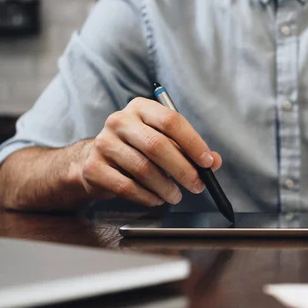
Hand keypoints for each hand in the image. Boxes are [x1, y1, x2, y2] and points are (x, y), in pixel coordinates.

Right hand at [79, 97, 221, 205]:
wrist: (93, 159)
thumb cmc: (136, 148)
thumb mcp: (162, 141)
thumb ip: (189, 149)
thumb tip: (214, 162)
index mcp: (141, 108)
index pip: (171, 120)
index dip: (193, 142)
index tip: (207, 162)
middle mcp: (120, 121)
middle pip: (157, 146)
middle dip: (182, 169)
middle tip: (196, 186)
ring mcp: (103, 143)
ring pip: (143, 169)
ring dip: (165, 187)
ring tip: (175, 196)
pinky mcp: (93, 167)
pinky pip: (126, 186)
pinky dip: (147, 197)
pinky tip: (156, 199)